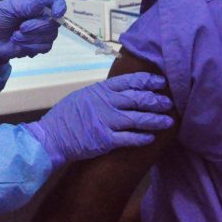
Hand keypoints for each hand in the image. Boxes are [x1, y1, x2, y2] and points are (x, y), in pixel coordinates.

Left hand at [0, 0, 66, 64]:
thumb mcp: (9, 7)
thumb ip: (28, 5)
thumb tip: (45, 0)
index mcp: (37, 1)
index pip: (56, 0)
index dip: (60, 5)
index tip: (56, 13)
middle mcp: (43, 15)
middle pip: (54, 22)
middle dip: (36, 27)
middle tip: (20, 27)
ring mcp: (43, 31)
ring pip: (50, 36)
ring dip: (30, 38)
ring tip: (16, 36)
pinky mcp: (40, 45)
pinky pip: (45, 47)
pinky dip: (30, 47)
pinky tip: (19, 44)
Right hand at [24, 72, 173, 167]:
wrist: (51, 136)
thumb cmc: (65, 116)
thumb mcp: (82, 96)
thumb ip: (101, 94)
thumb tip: (119, 92)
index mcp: (100, 90)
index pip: (129, 81)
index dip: (148, 81)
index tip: (160, 83)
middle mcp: (106, 103)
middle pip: (138, 99)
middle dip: (156, 100)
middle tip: (169, 102)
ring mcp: (106, 121)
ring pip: (138, 118)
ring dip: (155, 119)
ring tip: (168, 121)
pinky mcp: (106, 140)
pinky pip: (129, 138)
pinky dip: (142, 137)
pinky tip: (151, 137)